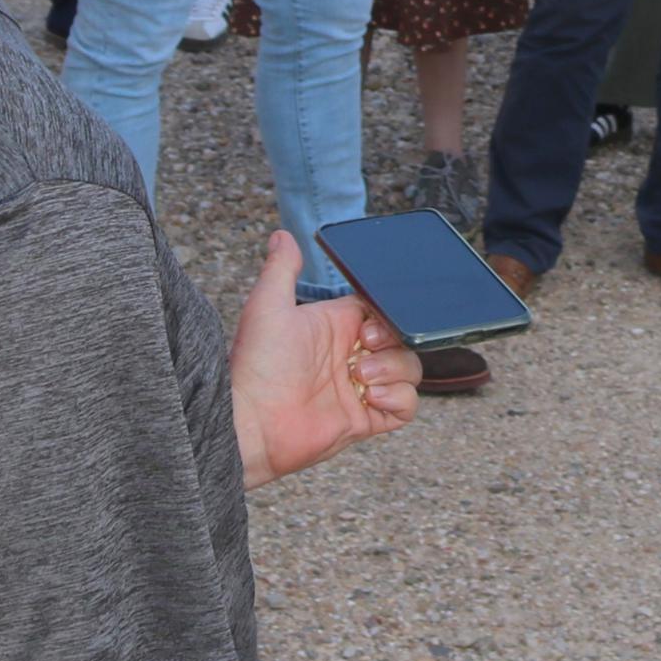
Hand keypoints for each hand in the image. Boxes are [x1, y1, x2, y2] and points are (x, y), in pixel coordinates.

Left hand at [227, 232, 421, 489]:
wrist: (250, 425)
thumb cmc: (255, 367)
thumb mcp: (267, 308)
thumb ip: (281, 269)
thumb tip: (282, 234)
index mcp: (336, 327)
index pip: (382, 311)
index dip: (385, 317)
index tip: (365, 329)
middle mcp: (351, 356)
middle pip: (402, 340)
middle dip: (392, 345)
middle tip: (361, 354)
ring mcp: (361, 388)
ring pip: (409, 370)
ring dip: (395, 371)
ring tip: (361, 380)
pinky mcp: (366, 419)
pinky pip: (406, 406)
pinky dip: (398, 399)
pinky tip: (370, 398)